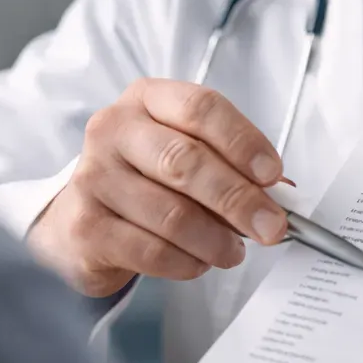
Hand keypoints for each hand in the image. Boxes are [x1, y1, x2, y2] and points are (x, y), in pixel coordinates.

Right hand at [26, 79, 288, 297]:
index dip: (242, 141)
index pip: (200, 108)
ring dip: (216, 239)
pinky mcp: (85, 226)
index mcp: (146, 99)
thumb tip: (279, 194)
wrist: (83, 218)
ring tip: (234, 251)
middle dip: (237, 198)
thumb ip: (229, 164)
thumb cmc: (147, 178)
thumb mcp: (186, 151)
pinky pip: (150, 251)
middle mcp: (113, 129)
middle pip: (185, 161)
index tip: (273, 175)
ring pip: (171, 213)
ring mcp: (93, 177)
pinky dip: (187, 262)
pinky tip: (200, 262)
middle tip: (270, 226)